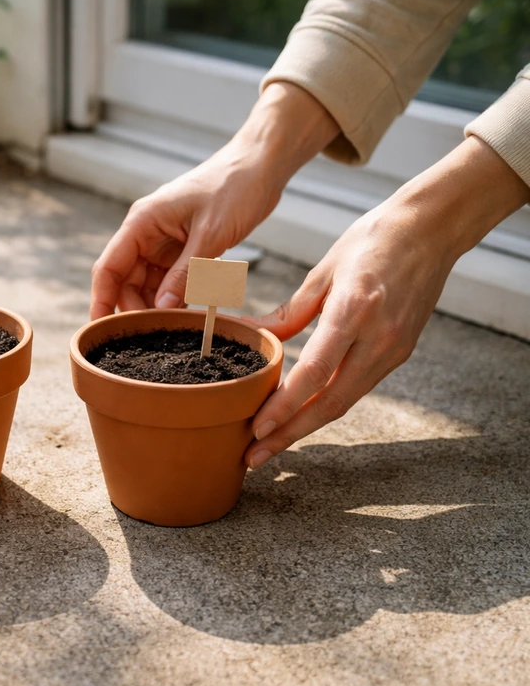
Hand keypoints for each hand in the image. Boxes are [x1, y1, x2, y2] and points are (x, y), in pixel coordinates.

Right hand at [89, 145, 282, 318]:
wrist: (260, 166)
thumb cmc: (234, 187)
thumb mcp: (211, 234)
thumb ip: (186, 273)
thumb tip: (161, 309)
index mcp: (142, 223)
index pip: (108, 268)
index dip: (101, 301)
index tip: (101, 332)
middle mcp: (146, 234)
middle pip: (125, 283)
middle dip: (135, 310)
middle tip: (153, 338)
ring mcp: (163, 244)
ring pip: (148, 286)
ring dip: (157, 308)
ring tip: (173, 330)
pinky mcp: (182, 251)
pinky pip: (170, 283)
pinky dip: (176, 300)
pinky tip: (187, 317)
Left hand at [245, 136, 529, 468]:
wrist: (431, 229)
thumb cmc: (373, 239)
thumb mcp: (324, 269)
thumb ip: (291, 311)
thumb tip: (255, 336)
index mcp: (354, 310)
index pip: (314, 372)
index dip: (284, 406)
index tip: (257, 428)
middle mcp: (378, 338)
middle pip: (329, 402)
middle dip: (288, 434)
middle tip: (254, 456)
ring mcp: (393, 350)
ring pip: (343, 402)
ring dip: (305, 427)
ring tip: (270, 444)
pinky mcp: (399, 353)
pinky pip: (355, 387)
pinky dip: (325, 406)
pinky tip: (300, 415)